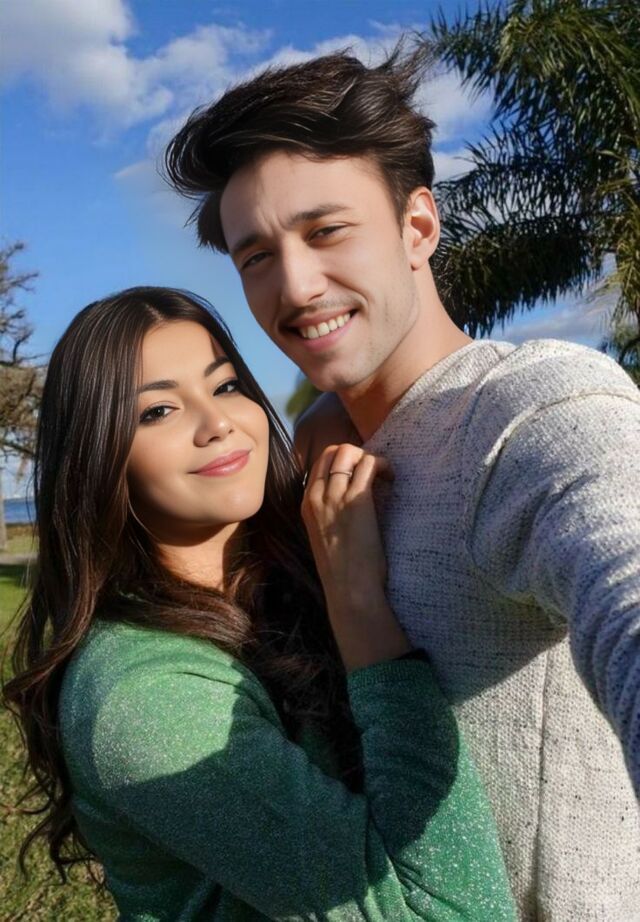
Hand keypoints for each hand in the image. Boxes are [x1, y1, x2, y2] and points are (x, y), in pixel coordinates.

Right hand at [302, 444, 409, 670]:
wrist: (349, 589)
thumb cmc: (341, 570)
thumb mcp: (324, 535)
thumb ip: (329, 514)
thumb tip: (348, 499)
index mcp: (306, 504)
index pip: (319, 463)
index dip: (342, 461)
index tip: (359, 473)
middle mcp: (317, 496)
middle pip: (332, 451)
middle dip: (356, 454)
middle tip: (372, 471)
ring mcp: (335, 497)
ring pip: (349, 453)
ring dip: (371, 458)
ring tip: (384, 475)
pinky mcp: (357, 500)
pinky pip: (369, 465)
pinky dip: (383, 465)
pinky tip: (391, 478)